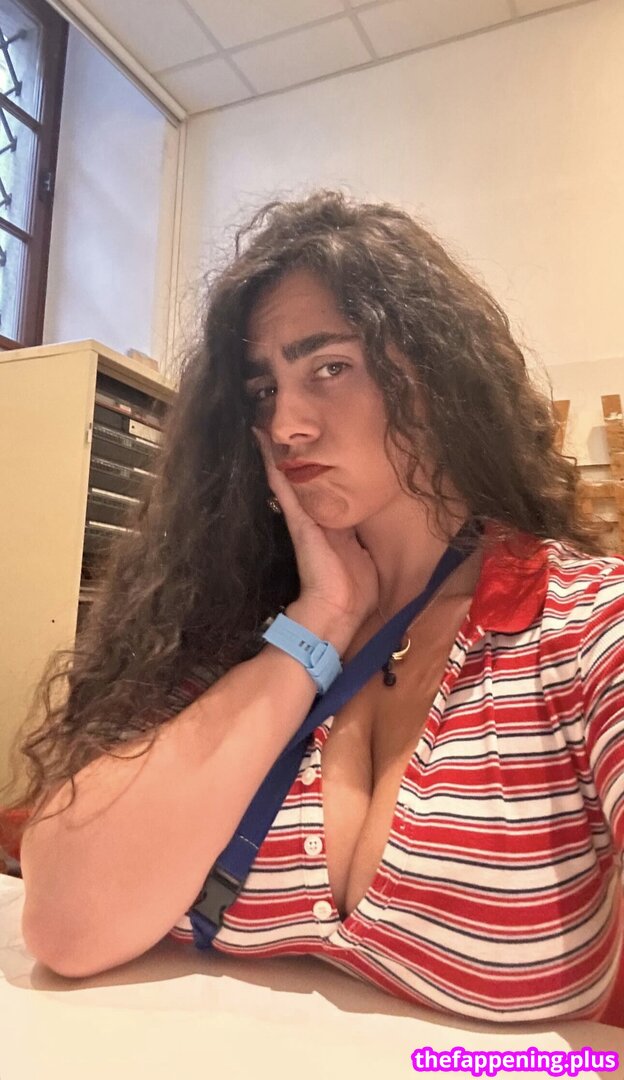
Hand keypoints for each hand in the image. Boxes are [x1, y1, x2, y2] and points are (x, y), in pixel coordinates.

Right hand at [252, 427, 378, 630]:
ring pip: (288, 480)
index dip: (317, 470)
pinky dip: (272, 465)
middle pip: (300, 481)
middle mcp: (314, 519)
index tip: (311, 447)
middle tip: (275, 426)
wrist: (338, 611)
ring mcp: (303, 520)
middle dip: (290, 456)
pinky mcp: (298, 522)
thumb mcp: (363, 556)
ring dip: (275, 454)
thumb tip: (365, 529)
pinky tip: (261, 442)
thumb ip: (359, 539)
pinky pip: (283, 488)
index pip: (322, 491)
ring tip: (262, 427)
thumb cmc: (355, 591)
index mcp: (332, 526)